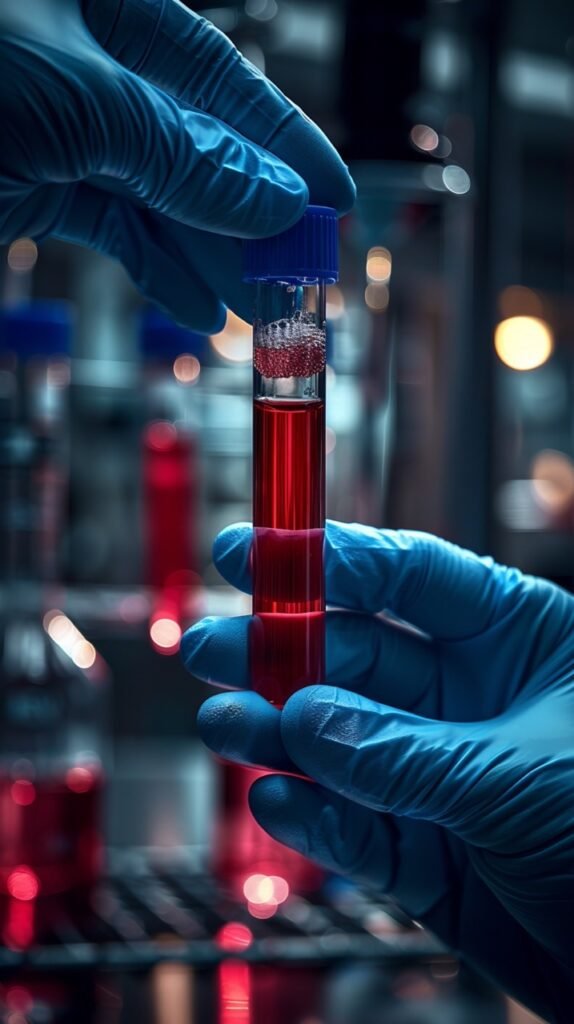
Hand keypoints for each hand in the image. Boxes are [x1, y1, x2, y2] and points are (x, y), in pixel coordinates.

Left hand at [0, 0, 353, 329]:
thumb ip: (184, 154)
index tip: (331, 193)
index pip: (218, 73)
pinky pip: (115, 231)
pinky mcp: (39, 190)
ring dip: (213, 256)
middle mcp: (91, 66)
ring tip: (259, 306)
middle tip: (301, 268)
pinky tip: (199, 306)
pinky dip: (158, 270)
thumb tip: (277, 197)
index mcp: (107, 7)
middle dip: (251, 212)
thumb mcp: (86, 102)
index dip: (283, 138)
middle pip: (196, 144)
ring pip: (161, 198)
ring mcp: (63, 130)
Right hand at [183, 521, 573, 1022]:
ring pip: (340, 742)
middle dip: (280, 651)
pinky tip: (277, 798)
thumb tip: (304, 721)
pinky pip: (353, 825)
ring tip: (227, 727)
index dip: (327, 560)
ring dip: (278, 734)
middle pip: (356, 655)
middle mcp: (473, 698)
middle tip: (215, 648)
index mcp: (519, 640)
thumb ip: (403, 752)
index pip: (411, 577)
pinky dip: (313, 815)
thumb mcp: (518, 776)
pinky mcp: (423, 853)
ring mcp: (440, 774)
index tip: (251, 553)